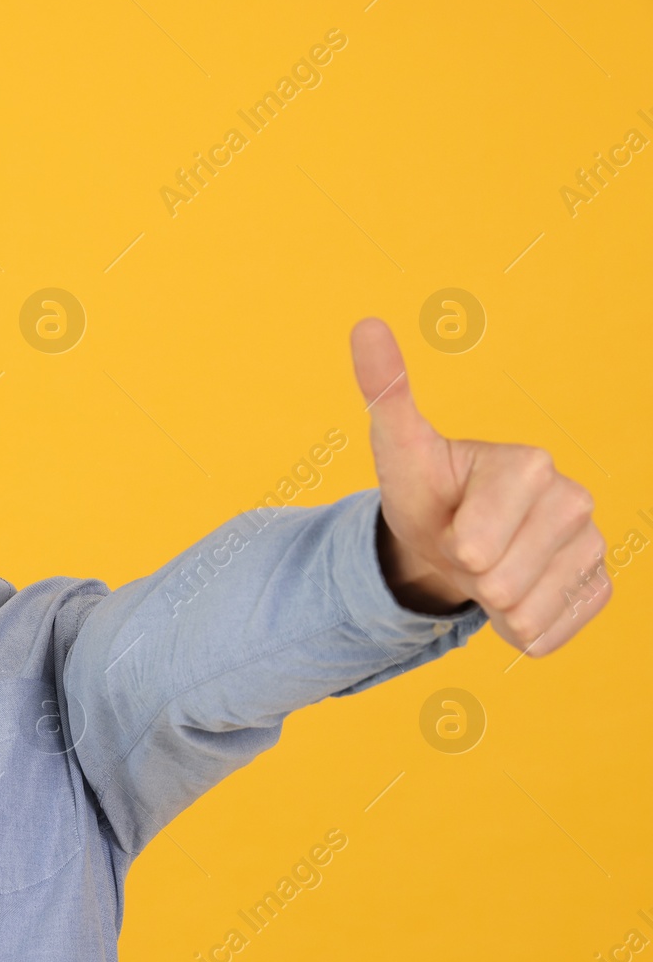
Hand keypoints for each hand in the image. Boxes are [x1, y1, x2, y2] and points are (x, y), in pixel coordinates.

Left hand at [349, 317, 609, 656]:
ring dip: (491, 603)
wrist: (451, 538)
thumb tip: (365, 324)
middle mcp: (575, 499)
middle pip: (500, 582)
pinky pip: (547, 637)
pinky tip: (513, 592)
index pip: (475, 545)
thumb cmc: (427, 491)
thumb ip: (387, 391)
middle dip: (469, 575)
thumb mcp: (399, 448)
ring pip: (524, 613)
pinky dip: (518, 628)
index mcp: (530, 463)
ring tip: (487, 566)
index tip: (451, 517)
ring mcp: (593, 545)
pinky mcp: (597, 587)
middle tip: (465, 546)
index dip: (451, 542)